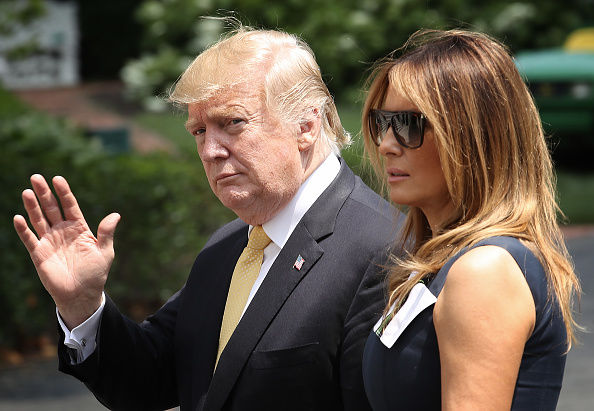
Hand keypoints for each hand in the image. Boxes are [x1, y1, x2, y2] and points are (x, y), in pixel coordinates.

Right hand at [13, 174, 119, 328]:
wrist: (81, 294)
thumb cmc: (96, 273)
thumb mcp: (105, 252)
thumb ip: (107, 233)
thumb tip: (115, 215)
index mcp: (79, 228)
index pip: (70, 205)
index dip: (64, 192)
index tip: (58, 179)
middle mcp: (62, 231)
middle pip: (51, 208)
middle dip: (44, 193)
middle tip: (36, 177)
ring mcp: (49, 241)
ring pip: (39, 219)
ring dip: (32, 206)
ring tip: (27, 191)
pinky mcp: (39, 254)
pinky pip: (29, 239)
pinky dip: (23, 229)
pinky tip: (18, 217)